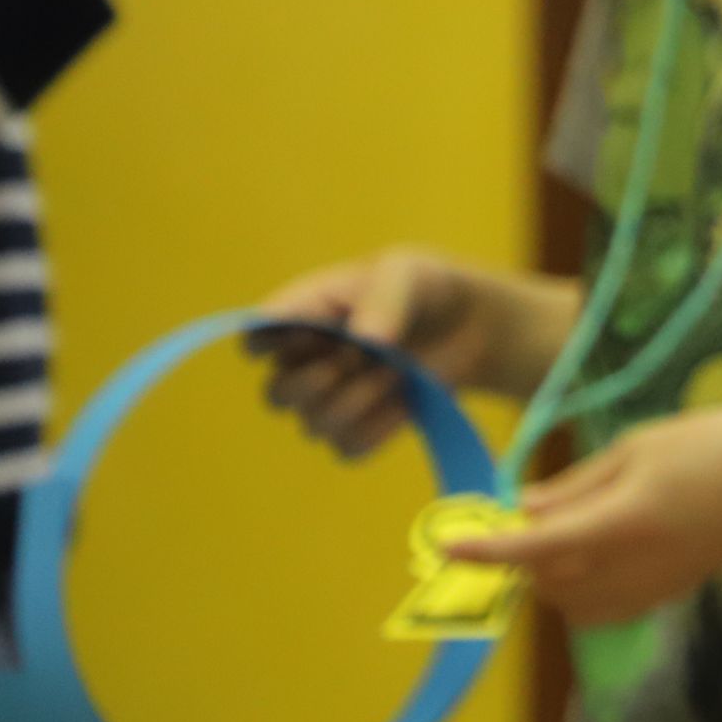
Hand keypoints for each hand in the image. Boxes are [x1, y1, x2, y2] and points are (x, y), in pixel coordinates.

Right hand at [251, 249, 566, 457]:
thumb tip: (365, 340)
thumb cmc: (423, 288)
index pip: (255, 336)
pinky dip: (379, 427)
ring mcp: (329, 399)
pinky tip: (405, 398)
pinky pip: (349, 448)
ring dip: (360, 400)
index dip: (270, 343)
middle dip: (318, 381)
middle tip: (358, 356)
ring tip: (397, 369)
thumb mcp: (407, 273)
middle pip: (276, 395)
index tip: (312, 333)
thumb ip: (384, 298)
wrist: (467, 322)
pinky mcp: (359, 428)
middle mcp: (304, 360)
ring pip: (314, 426)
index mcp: (301, 314)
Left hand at [448, 402, 721, 628]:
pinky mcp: (667, 593)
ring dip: (547, 575)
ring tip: (557, 531)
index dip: (487, 549)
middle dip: (519, 556)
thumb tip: (525, 509)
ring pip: (569, 602)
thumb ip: (578, 485)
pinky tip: (592, 552)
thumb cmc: (717, 443)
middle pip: (545, 581)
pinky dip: (580, 587)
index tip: (448, 545)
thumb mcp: (640, 446)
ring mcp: (649, 588)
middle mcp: (628, 568)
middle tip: (516, 515)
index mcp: (619, 523)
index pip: (534, 548)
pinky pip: (602, 606)